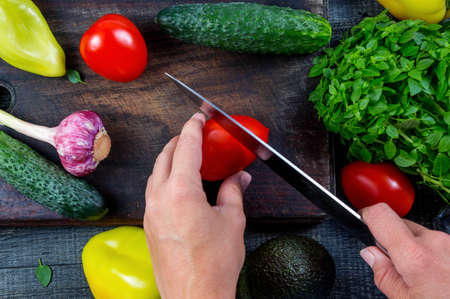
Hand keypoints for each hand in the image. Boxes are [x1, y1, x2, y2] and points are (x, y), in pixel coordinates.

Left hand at [144, 113, 250, 298]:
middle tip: (194, 135)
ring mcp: (151, 212)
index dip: (193, 128)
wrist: (195, 296)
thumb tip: (238, 178)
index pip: (186, 147)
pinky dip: (164, 178)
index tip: (198, 118)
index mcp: (182, 192)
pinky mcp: (149, 225)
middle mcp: (160, 198)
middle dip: (179, 140)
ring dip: (169, 159)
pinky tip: (178, 185)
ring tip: (186, 157)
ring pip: (155, 173)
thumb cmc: (214, 264)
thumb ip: (232, 191)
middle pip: (165, 156)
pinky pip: (153, 191)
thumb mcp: (232, 221)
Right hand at [360, 203, 449, 298]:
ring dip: (415, 249)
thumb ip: (383, 273)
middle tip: (396, 266)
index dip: (368, 215)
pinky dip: (433, 255)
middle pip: (402, 225)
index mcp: (414, 256)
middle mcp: (435, 242)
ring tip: (424, 279)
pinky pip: (439, 244)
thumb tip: (370, 254)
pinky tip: (439, 278)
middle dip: (394, 240)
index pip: (382, 215)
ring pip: (422, 235)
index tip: (363, 220)